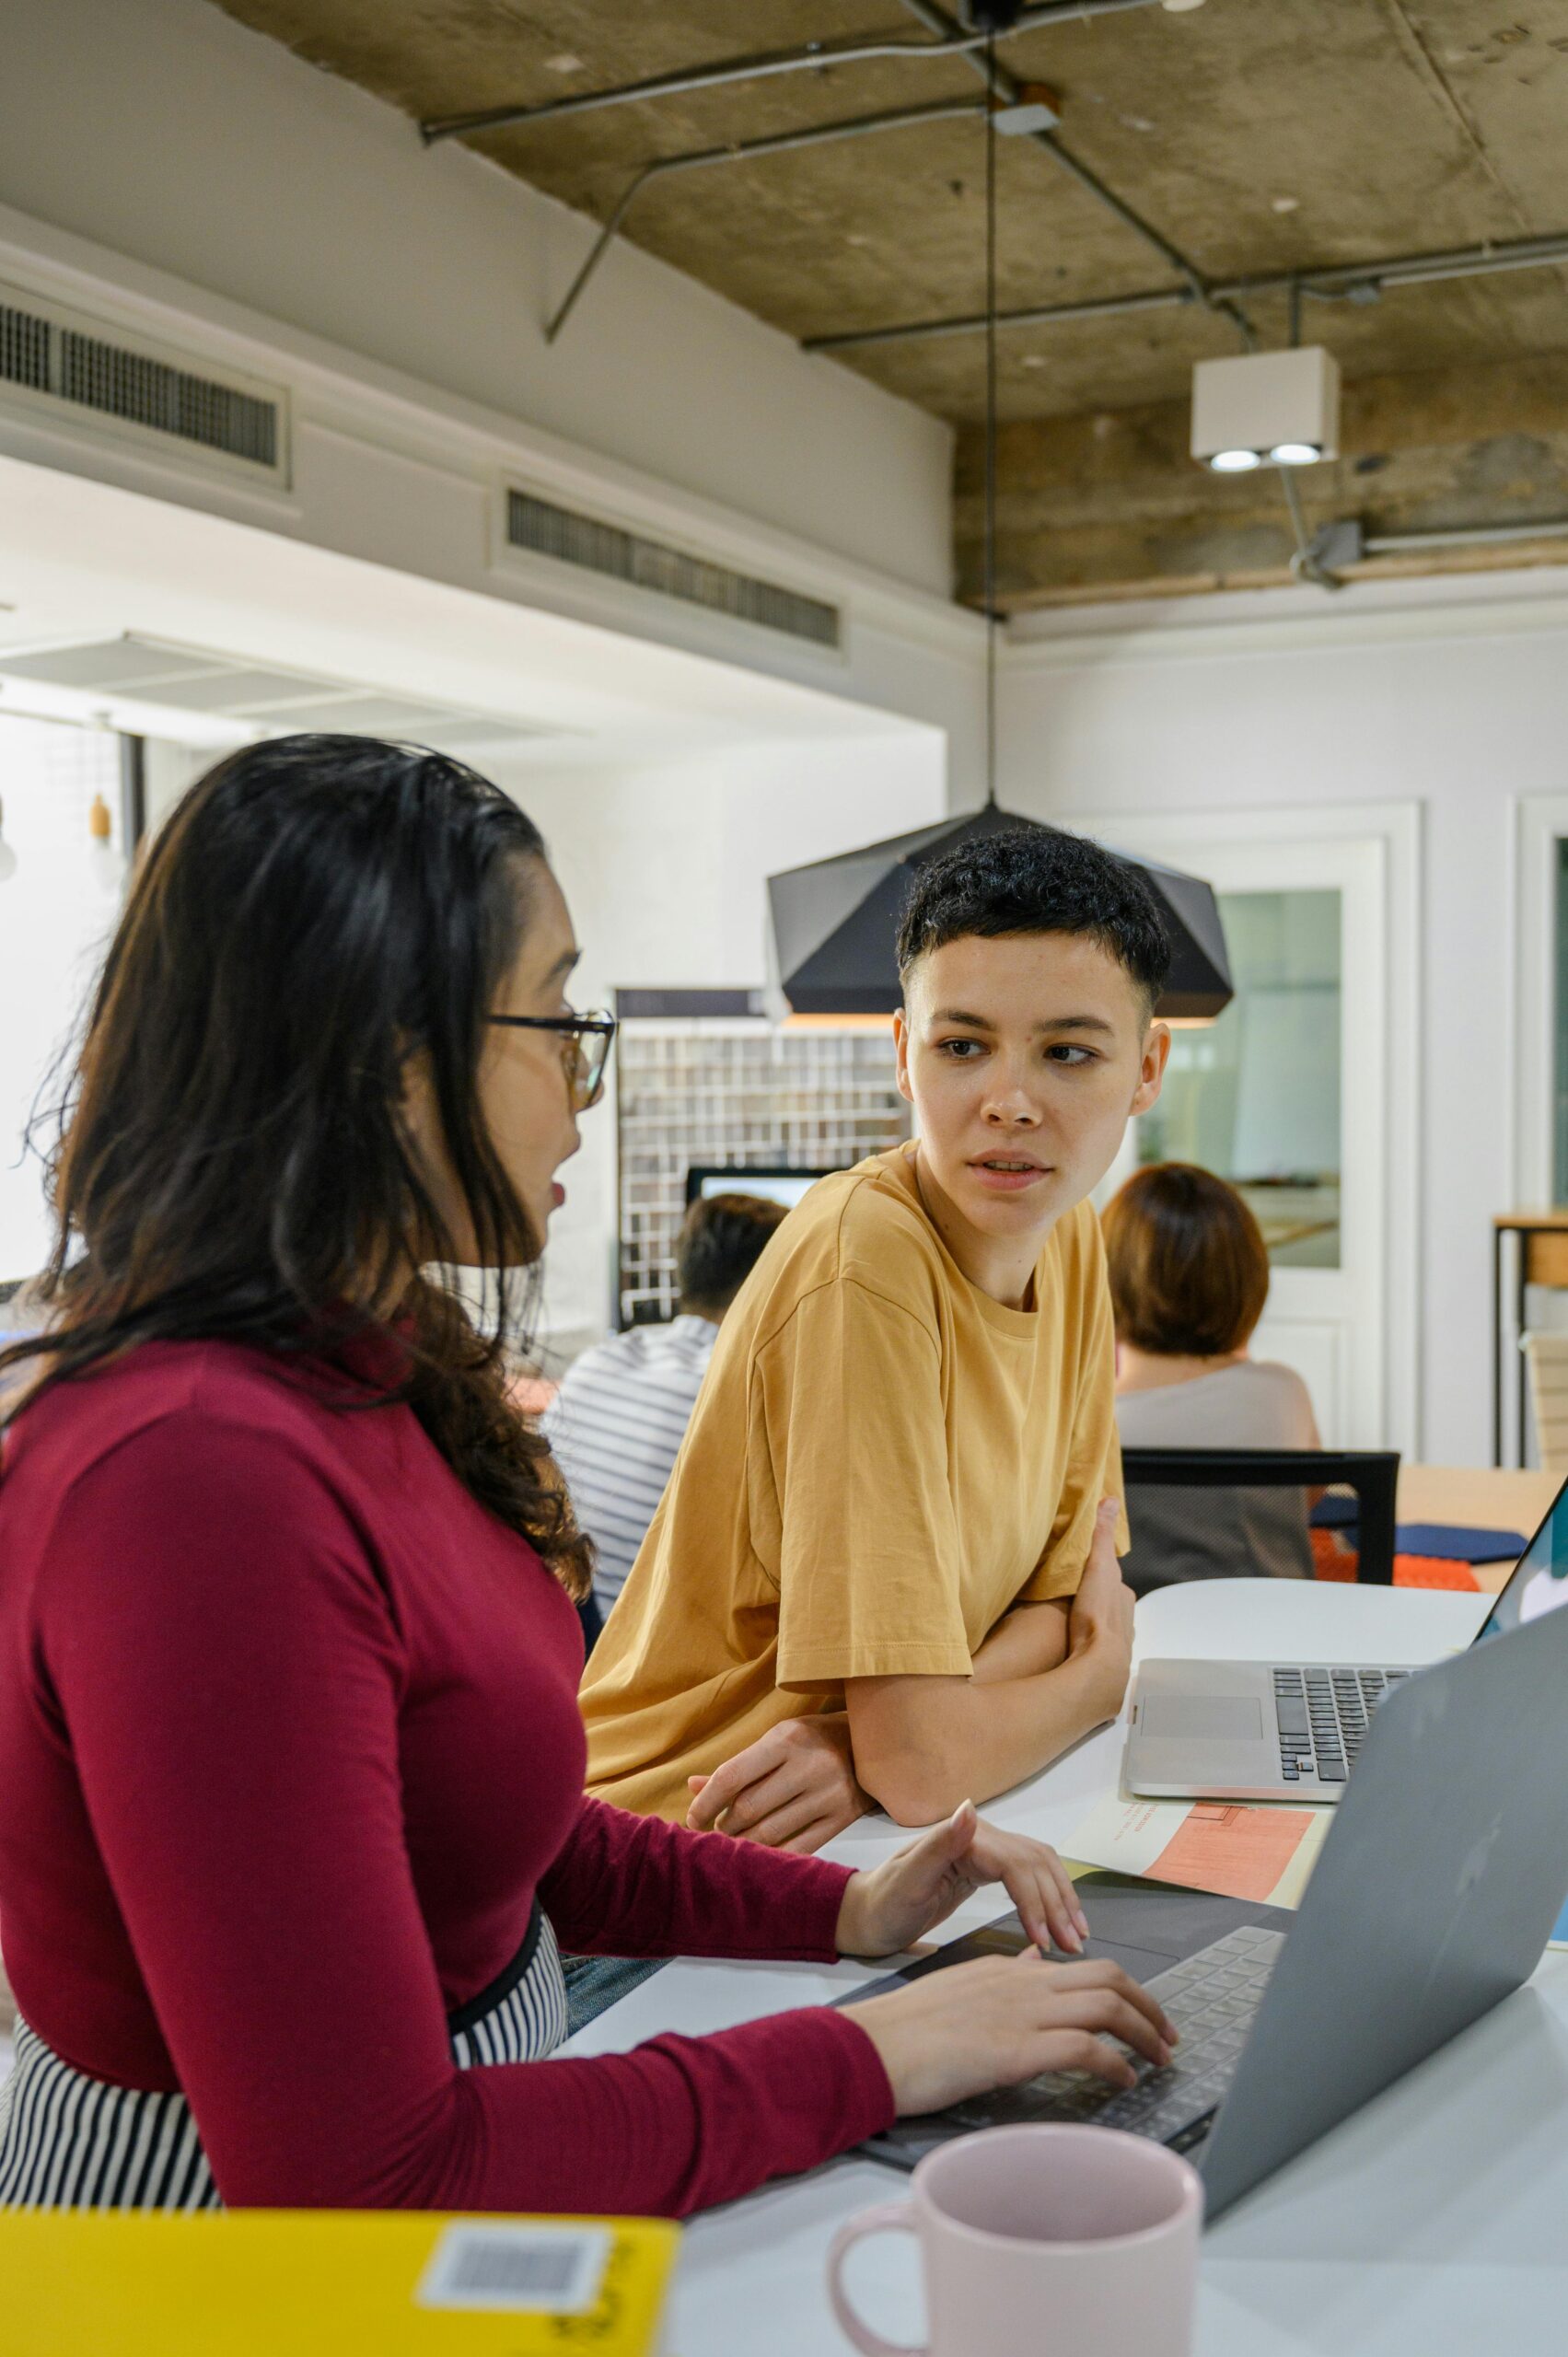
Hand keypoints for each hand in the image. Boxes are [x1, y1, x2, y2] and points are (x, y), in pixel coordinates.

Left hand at [686, 1714, 870, 1852]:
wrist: (876, 1745)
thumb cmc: (815, 1741)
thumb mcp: (779, 1740)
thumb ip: (739, 1765)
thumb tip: (693, 1786)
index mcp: (786, 1739)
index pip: (732, 1776)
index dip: (705, 1802)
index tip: (692, 1819)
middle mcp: (808, 1766)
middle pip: (748, 1809)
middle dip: (724, 1826)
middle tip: (719, 1830)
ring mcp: (828, 1794)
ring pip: (770, 1833)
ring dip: (744, 1843)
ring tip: (737, 1840)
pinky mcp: (843, 1818)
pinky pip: (799, 1847)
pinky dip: (774, 1855)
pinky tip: (763, 1855)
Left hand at [836, 1800, 1087, 1960]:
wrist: (865, 1916)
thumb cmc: (883, 1905)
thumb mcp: (906, 1880)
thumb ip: (939, 1845)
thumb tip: (969, 1809)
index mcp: (964, 1837)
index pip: (1018, 1864)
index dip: (1036, 1901)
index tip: (1044, 1941)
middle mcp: (979, 1838)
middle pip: (1036, 1864)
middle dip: (1059, 1904)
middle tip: (1074, 1946)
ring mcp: (983, 1852)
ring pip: (1039, 1868)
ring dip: (1061, 1899)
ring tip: (1077, 1936)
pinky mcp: (984, 1870)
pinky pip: (1028, 1878)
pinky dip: (1047, 1898)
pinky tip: (1057, 1921)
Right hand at [843, 1950, 1177, 2116]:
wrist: (871, 2047)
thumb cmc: (907, 2030)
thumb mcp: (960, 1989)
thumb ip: (1003, 1978)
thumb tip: (1036, 1962)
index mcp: (1007, 1969)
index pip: (1080, 1968)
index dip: (1121, 1990)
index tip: (1140, 2016)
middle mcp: (1021, 1982)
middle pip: (1108, 1977)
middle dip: (1148, 2005)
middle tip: (1167, 2037)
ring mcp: (1020, 2013)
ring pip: (1106, 2004)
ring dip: (1145, 2032)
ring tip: (1160, 2060)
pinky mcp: (1015, 2049)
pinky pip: (1085, 2047)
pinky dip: (1115, 2064)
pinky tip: (1124, 2082)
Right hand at [1066, 1497, 1134, 1699]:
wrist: (1098, 1665)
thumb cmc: (1097, 1613)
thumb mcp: (1098, 1565)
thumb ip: (1101, 1535)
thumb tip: (1111, 1500)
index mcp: (1125, 1597)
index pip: (1113, 1579)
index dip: (1099, 1573)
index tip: (1083, 1572)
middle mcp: (1126, 1620)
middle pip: (1110, 1604)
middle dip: (1095, 1600)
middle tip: (1073, 1596)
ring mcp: (1117, 1645)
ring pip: (1104, 1627)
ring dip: (1091, 1624)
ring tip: (1071, 1622)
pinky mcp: (1104, 1664)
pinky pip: (1095, 1648)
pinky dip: (1086, 1644)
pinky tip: (1074, 1646)